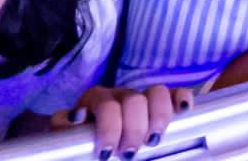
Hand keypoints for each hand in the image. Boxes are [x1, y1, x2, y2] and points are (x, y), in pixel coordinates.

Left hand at [49, 84, 190, 156]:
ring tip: (153, 140)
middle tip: (129, 153)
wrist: (92, 138)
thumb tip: (75, 119)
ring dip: (159, 118)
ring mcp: (141, 98)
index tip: (107, 152)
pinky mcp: (159, 106)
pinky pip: (174, 94)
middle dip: (134, 130)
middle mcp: (120, 95)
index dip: (110, 129)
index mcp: (97, 100)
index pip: (108, 106)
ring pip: (157, 93)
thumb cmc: (82, 138)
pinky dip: (181, 98)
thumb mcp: (68, 134)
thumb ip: (64, 127)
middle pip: (134, 101)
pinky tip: (183, 109)